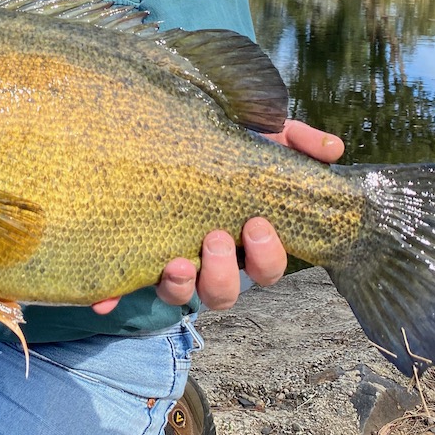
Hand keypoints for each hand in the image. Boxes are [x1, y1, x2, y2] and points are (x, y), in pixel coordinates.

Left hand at [93, 120, 344, 313]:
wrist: (160, 137)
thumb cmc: (220, 144)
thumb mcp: (262, 136)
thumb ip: (297, 141)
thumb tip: (333, 150)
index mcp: (244, 239)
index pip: (267, 265)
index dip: (268, 254)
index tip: (257, 222)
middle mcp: (210, 260)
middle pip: (226, 292)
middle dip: (224, 270)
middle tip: (216, 236)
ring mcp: (172, 264)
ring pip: (183, 296)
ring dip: (181, 285)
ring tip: (175, 261)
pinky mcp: (133, 260)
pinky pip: (123, 287)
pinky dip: (113, 295)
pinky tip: (102, 298)